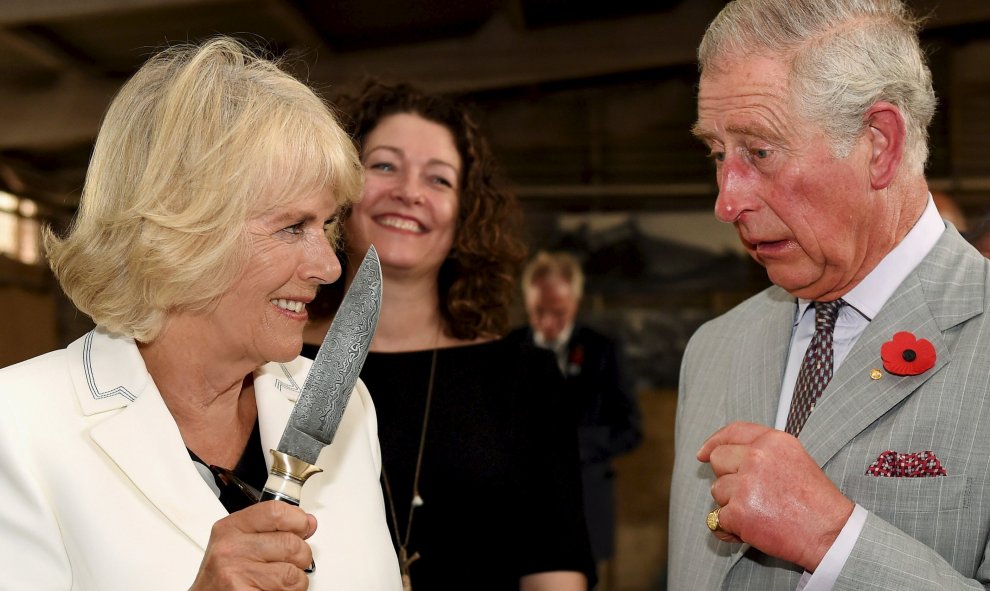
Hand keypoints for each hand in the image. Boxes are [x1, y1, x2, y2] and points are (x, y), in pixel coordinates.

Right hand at [190, 500, 316, 590]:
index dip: (297, 520)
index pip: (275, 512)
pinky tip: (273, 590)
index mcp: (230, 529)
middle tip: (291, 562)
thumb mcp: (239, 542)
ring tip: (280, 580)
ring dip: (295, 581)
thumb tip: (308, 523)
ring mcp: (237, 574)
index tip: (302, 528)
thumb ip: (272, 529)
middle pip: (291, 544)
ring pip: (293, 574)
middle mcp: (231, 550)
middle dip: (301, 556)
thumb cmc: (223, 575)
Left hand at [697, 421, 853, 572]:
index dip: (714, 442)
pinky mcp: (738, 512)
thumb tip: (719, 451)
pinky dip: (730, 529)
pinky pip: (717, 519)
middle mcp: (757, 457)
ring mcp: (746, 484)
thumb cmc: (816, 502)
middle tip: (750, 494)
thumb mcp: (795, 460)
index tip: (703, 453)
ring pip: (717, 490)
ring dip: (731, 505)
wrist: (831, 535)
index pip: (733, 431)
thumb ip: (763, 451)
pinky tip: (752, 530)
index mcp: (773, 441)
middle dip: (727, 478)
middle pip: (718, 460)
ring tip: (761, 514)